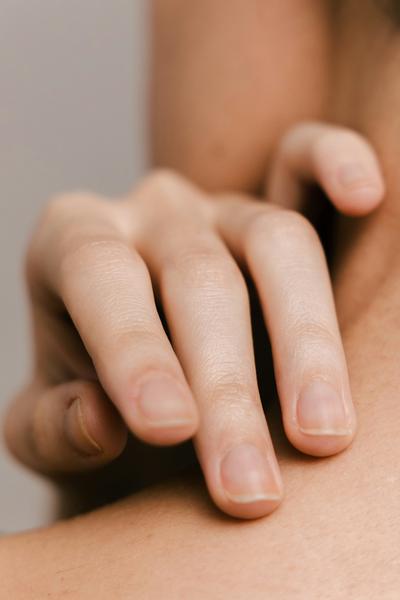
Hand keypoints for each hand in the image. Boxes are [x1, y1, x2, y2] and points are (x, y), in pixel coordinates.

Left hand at [4, 123, 382, 518]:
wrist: (144, 381)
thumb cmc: (93, 400)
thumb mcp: (48, 429)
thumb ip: (53, 429)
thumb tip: (99, 422)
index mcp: (71, 245)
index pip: (100, 275)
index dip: (135, 348)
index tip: (171, 430)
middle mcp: (149, 213)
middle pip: (199, 277)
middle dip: (228, 387)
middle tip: (249, 488)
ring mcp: (218, 203)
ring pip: (276, 242)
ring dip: (306, 341)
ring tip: (321, 434)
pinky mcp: (276, 199)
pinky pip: (304, 161)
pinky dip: (336, 165)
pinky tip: (365, 195)